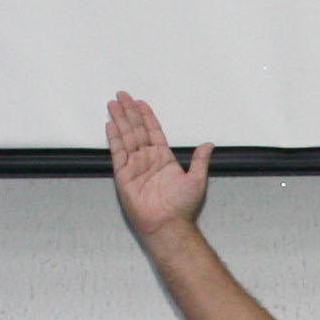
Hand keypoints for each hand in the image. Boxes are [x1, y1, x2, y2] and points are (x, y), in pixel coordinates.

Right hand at [106, 91, 209, 238]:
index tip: (141, 102)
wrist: (168, 224)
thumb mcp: (198, 179)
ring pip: (126, 137)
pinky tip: (111, 125)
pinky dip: (114, 138)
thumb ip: (200, 160)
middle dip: (129, 112)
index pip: (153, 131)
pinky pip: (118, 153)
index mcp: (163, 158)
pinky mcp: (124, 175)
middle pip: (137, 129)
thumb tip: (209, 145)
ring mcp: (135, 165)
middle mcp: (148, 159)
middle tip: (122, 95)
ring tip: (113, 104)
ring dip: (120, 120)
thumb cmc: (182, 206)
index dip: (147, 116)